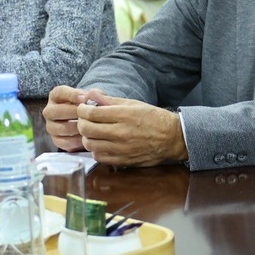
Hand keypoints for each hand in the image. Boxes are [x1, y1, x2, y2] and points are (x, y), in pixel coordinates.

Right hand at [43, 85, 89, 150]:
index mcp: (56, 96)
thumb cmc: (88, 105)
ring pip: (59, 128)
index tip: (84, 98)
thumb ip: (93, 94)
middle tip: (86, 114)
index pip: (59, 92)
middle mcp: (49, 111)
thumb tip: (91, 96)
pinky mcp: (56, 140)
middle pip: (55, 111)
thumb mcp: (92, 96)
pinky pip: (64, 142)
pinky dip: (76, 140)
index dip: (71, 95)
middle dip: (72, 112)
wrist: (87, 121)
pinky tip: (87, 136)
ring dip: (76, 127)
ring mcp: (51, 126)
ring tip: (89, 125)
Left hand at [67, 93, 185, 166]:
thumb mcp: (133, 104)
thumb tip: (91, 94)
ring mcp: (121, 149)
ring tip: (93, 132)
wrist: (172, 138)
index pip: (91, 113)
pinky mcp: (122, 161)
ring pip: (90, 144)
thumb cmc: (154, 118)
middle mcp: (121, 133)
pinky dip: (95, 150)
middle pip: (86, 129)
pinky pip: (99, 157)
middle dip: (81, 123)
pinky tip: (101, 144)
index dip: (82, 110)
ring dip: (87, 137)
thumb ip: (110, 100)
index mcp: (124, 115)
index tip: (84, 108)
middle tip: (85, 120)